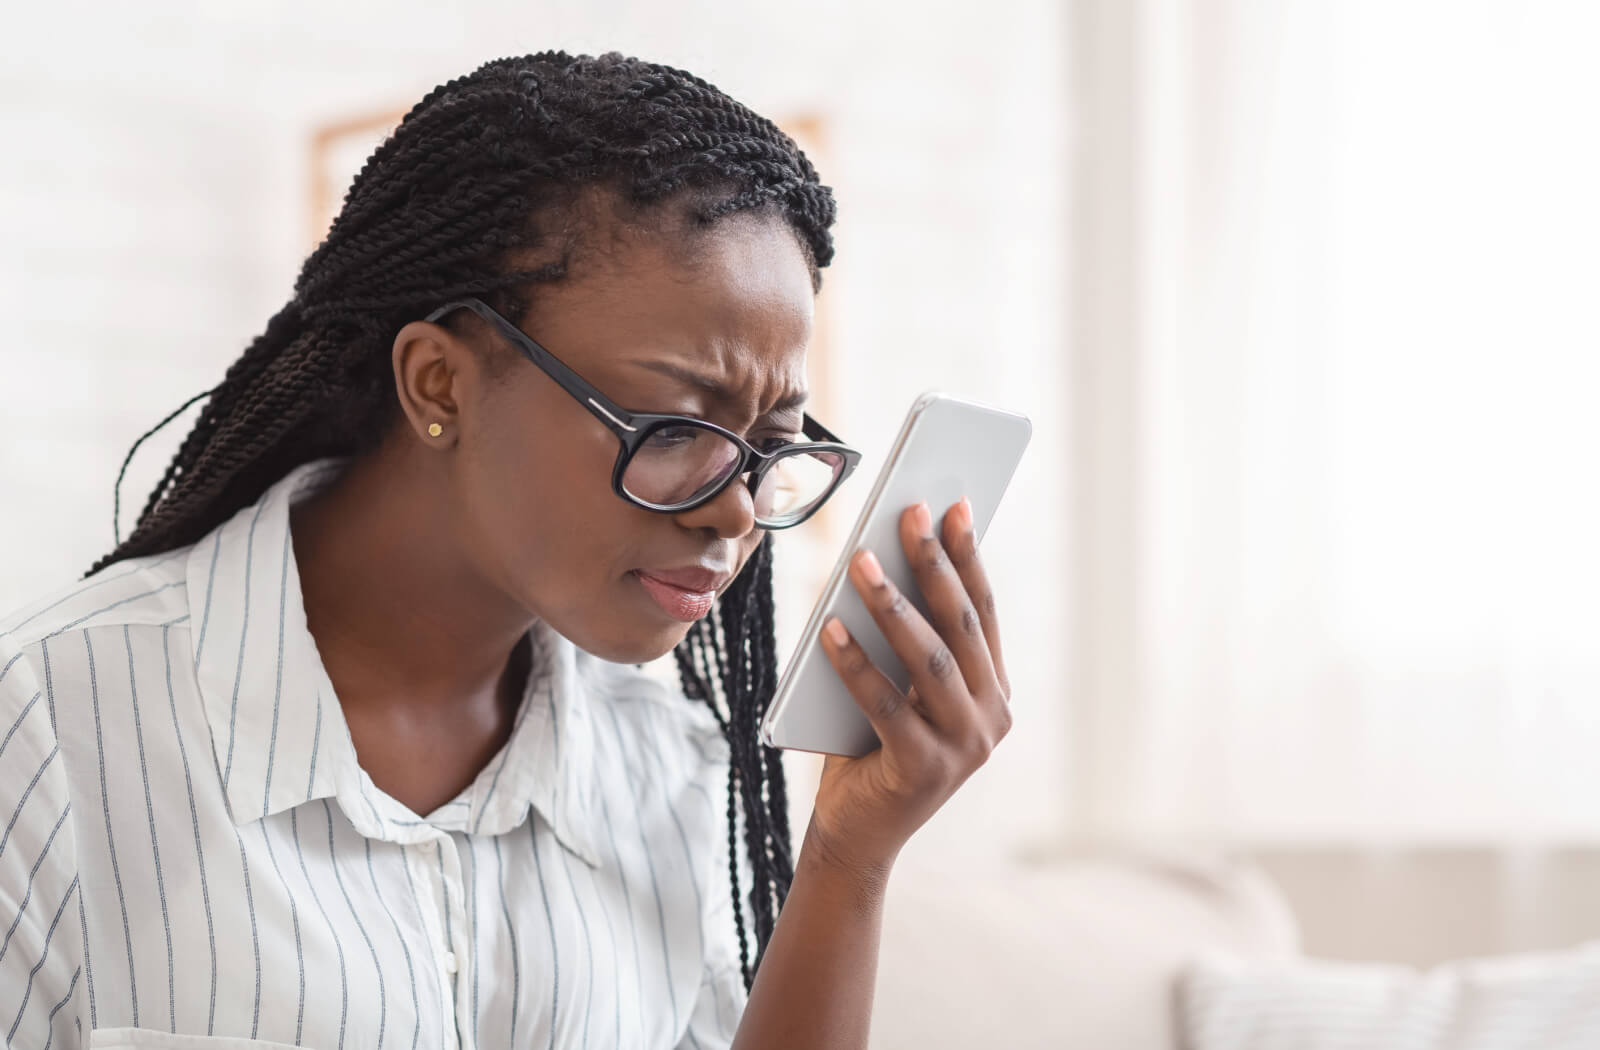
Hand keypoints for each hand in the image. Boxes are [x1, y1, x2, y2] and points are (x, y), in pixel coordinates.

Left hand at [804, 498, 1012, 881]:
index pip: (981, 612)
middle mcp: (992, 718)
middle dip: (933, 563)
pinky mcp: (924, 770)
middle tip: (907, 513)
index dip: (967, 556)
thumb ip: (907, 641)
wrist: (858, 835)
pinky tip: (830, 627)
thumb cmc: (870, 747)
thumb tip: (887, 559)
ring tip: (860, 561)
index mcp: (994, 692)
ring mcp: (965, 748)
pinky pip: (885, 704)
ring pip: (929, 660)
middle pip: (959, 626)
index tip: (952, 505)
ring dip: (892, 604)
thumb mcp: (900, 687)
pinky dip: (855, 662)